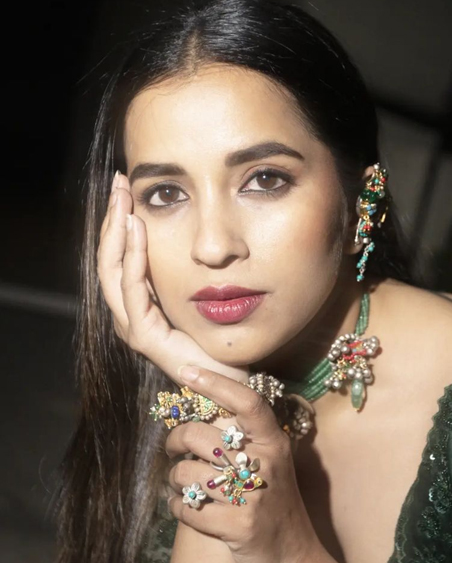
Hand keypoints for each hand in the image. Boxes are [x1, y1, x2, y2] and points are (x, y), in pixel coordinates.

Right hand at [97, 172, 247, 385]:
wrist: (231, 380)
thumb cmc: (220, 340)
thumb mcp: (200, 292)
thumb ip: (187, 267)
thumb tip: (190, 229)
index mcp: (140, 302)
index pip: (119, 254)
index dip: (119, 220)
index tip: (125, 185)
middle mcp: (130, 313)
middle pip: (108, 258)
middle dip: (113, 218)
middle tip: (119, 182)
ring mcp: (134, 327)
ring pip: (112, 271)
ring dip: (117, 232)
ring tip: (124, 200)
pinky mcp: (145, 338)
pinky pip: (134, 293)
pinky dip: (135, 260)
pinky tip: (140, 231)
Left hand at [165, 366, 323, 562]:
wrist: (294, 559)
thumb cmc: (274, 505)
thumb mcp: (272, 466)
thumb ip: (246, 439)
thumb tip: (204, 408)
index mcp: (274, 444)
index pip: (247, 402)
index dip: (215, 383)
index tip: (186, 372)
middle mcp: (266, 466)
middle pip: (201, 437)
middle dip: (175, 441)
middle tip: (173, 449)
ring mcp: (252, 497)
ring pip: (187, 474)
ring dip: (174, 481)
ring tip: (181, 485)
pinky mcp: (237, 528)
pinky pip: (187, 508)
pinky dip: (177, 507)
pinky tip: (185, 507)